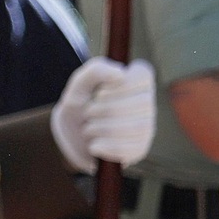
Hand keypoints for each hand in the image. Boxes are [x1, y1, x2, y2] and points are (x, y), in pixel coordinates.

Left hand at [52, 58, 155, 173]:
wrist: (71, 137)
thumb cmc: (80, 104)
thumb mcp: (79, 84)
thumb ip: (95, 70)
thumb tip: (120, 73)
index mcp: (137, 81)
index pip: (142, 74)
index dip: (117, 83)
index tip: (100, 90)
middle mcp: (148, 103)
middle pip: (128, 104)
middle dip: (97, 109)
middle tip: (87, 113)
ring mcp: (147, 127)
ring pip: (126, 127)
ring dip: (97, 128)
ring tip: (88, 128)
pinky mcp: (140, 148)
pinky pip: (123, 148)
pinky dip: (101, 145)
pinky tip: (94, 143)